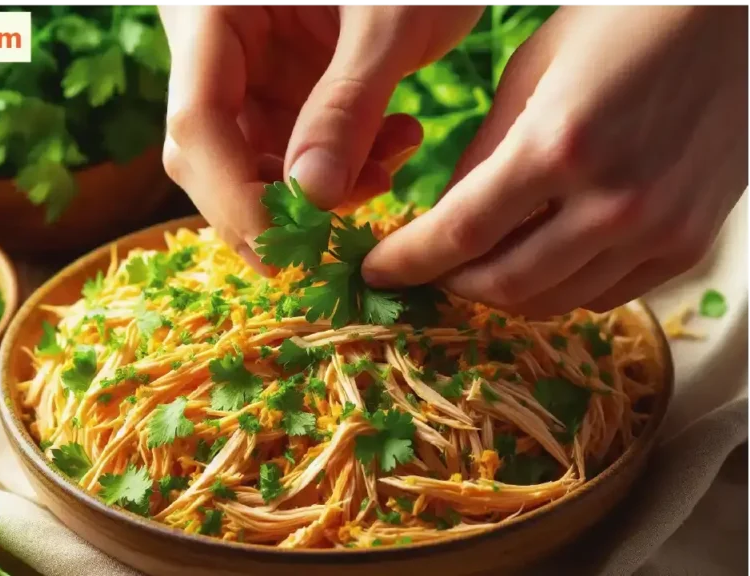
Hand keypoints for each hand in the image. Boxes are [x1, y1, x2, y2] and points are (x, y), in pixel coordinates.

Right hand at [158, 5, 483, 270]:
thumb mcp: (390, 20)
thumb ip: (349, 107)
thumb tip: (311, 201)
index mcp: (212, 6)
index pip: (197, 120)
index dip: (235, 196)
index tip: (290, 253)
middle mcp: (213, 43)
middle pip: (208, 151)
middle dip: (273, 205)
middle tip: (337, 235)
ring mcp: (244, 69)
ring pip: (248, 161)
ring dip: (315, 192)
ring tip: (387, 170)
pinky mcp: (278, 87)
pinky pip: (289, 150)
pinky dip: (337, 168)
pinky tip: (389, 151)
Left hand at [363, 5, 748, 316]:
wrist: (738, 21)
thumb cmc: (625, 22)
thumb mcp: (534, 70)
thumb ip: (484, 152)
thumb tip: (444, 217)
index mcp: (560, 145)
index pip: (460, 233)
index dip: (408, 261)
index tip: (376, 271)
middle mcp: (614, 202)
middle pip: (504, 285)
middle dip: (450, 283)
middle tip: (426, 270)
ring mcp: (659, 231)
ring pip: (554, 302)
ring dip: (502, 291)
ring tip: (478, 265)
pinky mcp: (688, 245)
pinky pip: (605, 296)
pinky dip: (559, 288)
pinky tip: (542, 257)